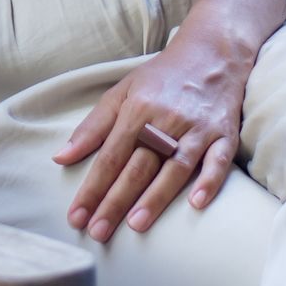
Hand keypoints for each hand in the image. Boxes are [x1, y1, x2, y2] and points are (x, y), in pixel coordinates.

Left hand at [52, 36, 245, 240]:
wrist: (212, 51)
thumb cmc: (162, 78)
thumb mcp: (122, 92)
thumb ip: (92, 127)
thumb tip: (60, 158)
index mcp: (137, 109)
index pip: (109, 156)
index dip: (92, 188)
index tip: (76, 217)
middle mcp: (166, 119)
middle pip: (138, 166)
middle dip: (116, 201)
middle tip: (98, 233)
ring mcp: (197, 127)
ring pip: (174, 167)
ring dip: (155, 197)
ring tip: (135, 226)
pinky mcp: (224, 134)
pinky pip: (218, 160)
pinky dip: (208, 181)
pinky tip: (197, 204)